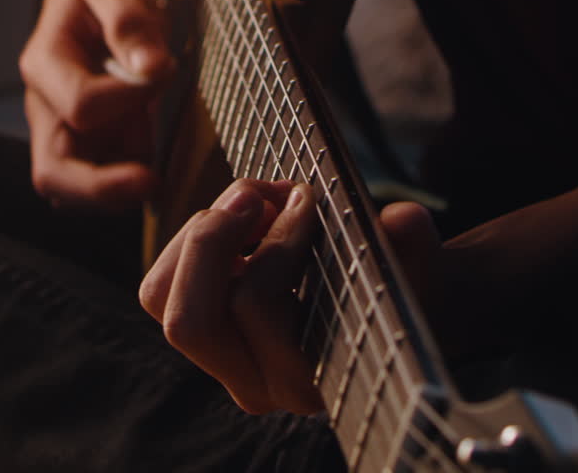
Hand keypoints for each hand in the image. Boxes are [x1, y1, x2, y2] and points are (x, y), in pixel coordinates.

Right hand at [20, 0, 172, 207]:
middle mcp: (45, 106)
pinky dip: (125, 177)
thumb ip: (130, 22)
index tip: (161, 70)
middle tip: (151, 181)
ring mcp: (62, 129)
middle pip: (52, 173)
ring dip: (116, 189)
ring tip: (153, 160)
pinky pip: (98, 180)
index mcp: (45, 65)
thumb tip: (152, 68)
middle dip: (101, 189)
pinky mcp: (85, 142)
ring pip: (72, 190)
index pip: (81, 107)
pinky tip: (148, 146)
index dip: (128, 99)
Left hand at [139, 179, 446, 414]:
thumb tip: (403, 222)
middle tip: (259, 192)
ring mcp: (221, 363)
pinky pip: (161, 285)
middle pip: (188, 321)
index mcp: (307, 382)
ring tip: (253, 201)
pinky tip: (245, 218)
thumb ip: (414, 250)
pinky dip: (191, 240)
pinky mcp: (204, 332)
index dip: (276, 239)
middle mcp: (256, 386)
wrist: (396, 306)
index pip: (255, 307)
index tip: (308, 196)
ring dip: (200, 236)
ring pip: (160, 298)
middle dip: (214, 240)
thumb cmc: (405, 285)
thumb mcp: (417, 267)